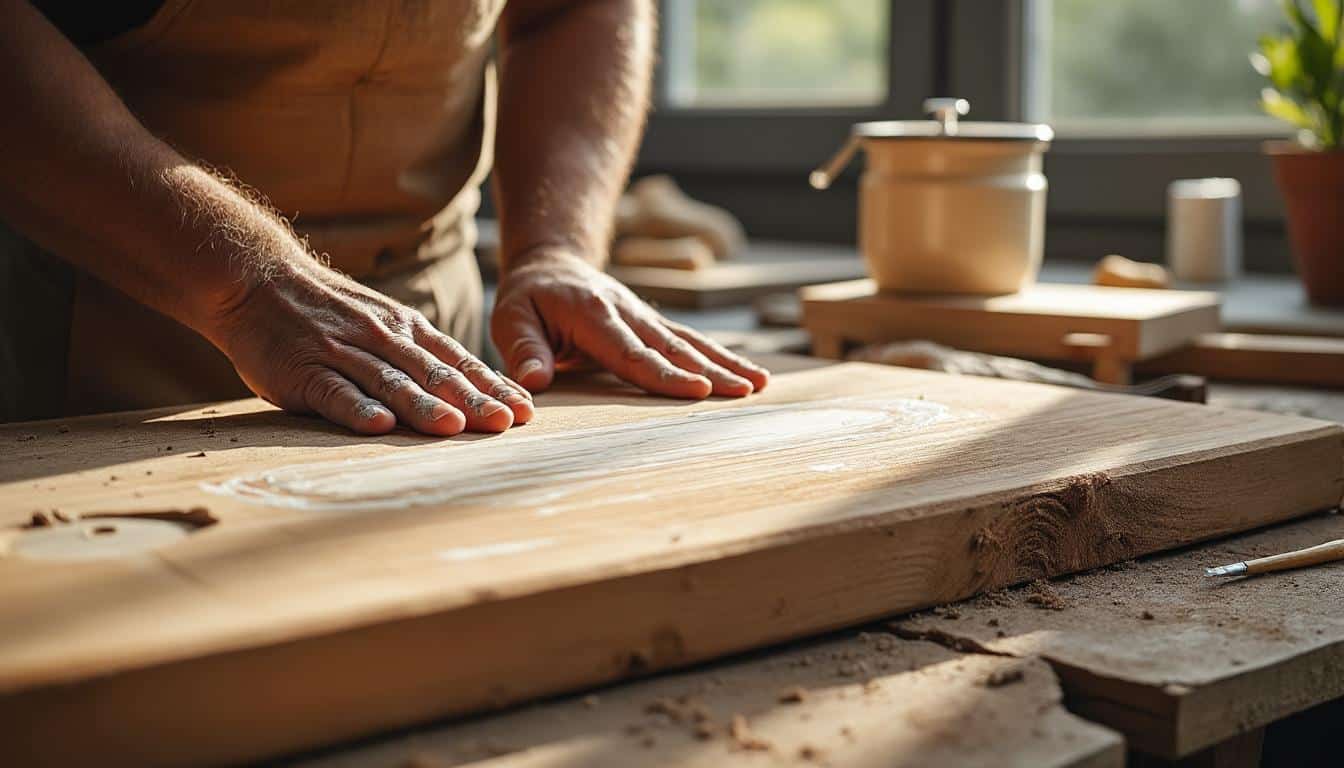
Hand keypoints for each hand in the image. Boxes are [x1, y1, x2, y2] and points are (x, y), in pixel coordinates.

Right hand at [207, 259, 533, 435]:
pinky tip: (379, 426)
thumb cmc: (327, 311)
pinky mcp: (303, 372)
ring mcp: (341, 354)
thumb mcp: (383, 320)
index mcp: (404, 329)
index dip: (493, 386)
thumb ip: (420, 351)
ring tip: (454, 427)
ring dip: (424, 406)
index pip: (458, 361)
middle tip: (506, 424)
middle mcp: (380, 339)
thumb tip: (474, 386)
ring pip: (391, 382)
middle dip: (473, 400)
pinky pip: (334, 392)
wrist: (255, 279)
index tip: (526, 410)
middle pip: (434, 374)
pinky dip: (357, 409)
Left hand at [491, 248, 769, 397]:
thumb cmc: (529, 298)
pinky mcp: (656, 326)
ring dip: (726, 364)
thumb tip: (533, 384)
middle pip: (673, 347)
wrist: (551, 264)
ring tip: (760, 384)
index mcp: (593, 314)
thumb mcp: (510, 317)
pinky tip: (751, 376)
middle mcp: (628, 314)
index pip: (631, 352)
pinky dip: (723, 358)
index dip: (664, 373)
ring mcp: (646, 318)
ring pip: (691, 343)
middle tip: (744, 391)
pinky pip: (692, 342)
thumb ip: (523, 349)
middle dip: (711, 370)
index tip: (696, 389)